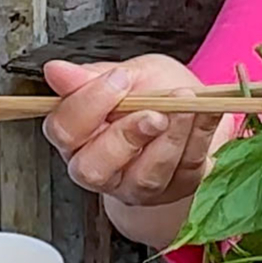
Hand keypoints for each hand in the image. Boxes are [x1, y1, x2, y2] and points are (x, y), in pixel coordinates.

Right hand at [41, 55, 225, 210]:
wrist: (190, 111)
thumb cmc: (151, 92)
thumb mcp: (124, 73)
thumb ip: (92, 76)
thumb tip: (55, 71)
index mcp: (77, 136)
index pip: (64, 129)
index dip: (89, 104)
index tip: (120, 79)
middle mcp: (99, 168)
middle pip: (93, 168)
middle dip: (126, 135)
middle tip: (154, 111)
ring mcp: (135, 186)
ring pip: (144, 177)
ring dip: (169, 139)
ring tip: (186, 106)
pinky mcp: (172, 191)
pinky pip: (184, 172)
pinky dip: (199, 137)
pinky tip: (206, 112)